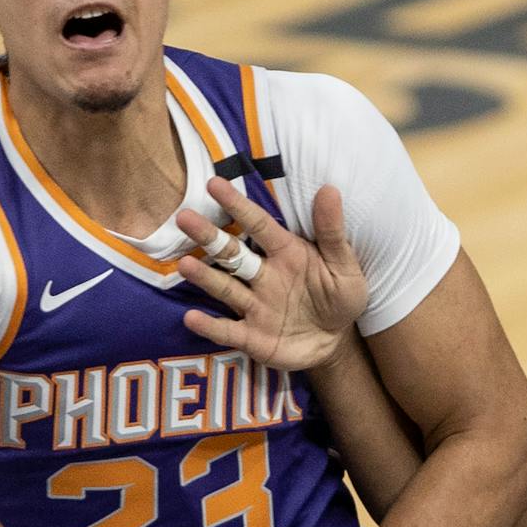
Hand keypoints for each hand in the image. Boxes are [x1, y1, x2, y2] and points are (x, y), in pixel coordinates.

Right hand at [175, 176, 366, 369]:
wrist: (336, 342)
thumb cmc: (338, 297)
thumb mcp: (343, 266)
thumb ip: (332, 233)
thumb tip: (330, 189)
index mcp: (285, 253)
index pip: (258, 224)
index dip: (237, 205)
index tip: (214, 183)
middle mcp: (264, 276)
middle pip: (232, 253)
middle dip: (209, 236)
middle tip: (184, 217)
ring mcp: (255, 307)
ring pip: (226, 288)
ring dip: (205, 277)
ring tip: (185, 264)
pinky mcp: (252, 337)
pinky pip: (228, 331)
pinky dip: (210, 326)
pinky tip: (191, 318)